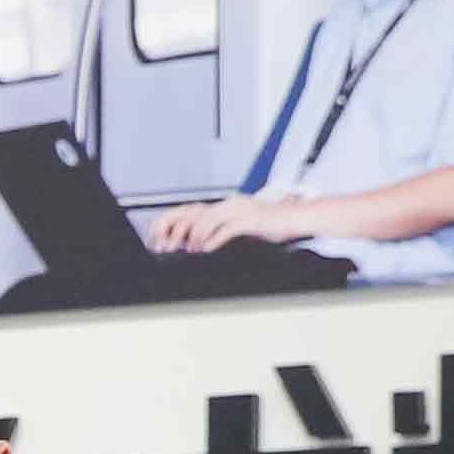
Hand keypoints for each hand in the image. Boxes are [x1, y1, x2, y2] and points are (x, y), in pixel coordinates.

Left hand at [136, 193, 282, 255]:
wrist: (293, 219)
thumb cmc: (267, 224)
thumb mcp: (237, 224)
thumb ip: (217, 229)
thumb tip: (194, 243)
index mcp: (223, 204)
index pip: (190, 211)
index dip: (172, 224)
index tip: (160, 240)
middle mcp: (229, 204)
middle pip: (194, 214)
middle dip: (178, 232)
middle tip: (170, 248)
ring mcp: (240, 210)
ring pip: (208, 220)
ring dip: (196, 237)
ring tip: (191, 249)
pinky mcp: (252, 220)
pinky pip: (228, 228)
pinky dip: (215, 239)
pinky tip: (207, 248)